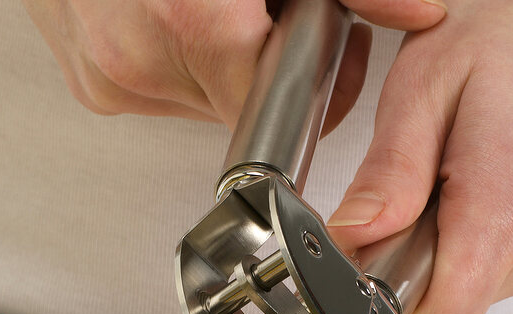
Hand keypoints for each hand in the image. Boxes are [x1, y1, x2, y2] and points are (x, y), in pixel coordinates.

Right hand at [22, 0, 443, 130]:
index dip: (314, 75)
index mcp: (189, 23)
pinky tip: (175, 11)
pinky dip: (182, 59)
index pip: (280, 103)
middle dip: (270, 62)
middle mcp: (138, 61)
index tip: (322, 44)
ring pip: (206, 102)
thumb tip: (420, 12)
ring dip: (226, 62)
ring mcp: (108, 79)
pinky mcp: (92, 85)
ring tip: (219, 3)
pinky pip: (163, 92)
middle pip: (246, 104)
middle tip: (270, 8)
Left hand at [327, 0, 512, 313]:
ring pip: (464, 298)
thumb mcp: (424, 86)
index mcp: (508, 210)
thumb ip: (388, 173)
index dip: (387, 312)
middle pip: (441, 311)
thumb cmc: (512, 42)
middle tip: (418, 193)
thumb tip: (349, 238)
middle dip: (408, 267)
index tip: (368, 273)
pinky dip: (471, 250)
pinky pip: (492, 281)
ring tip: (457, 182)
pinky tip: (481, 194)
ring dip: (441, 256)